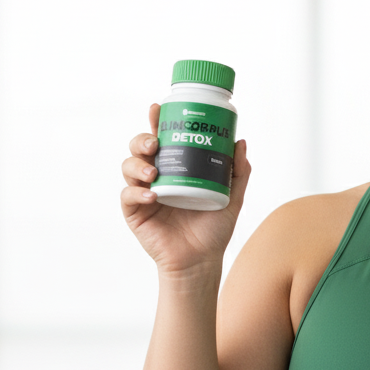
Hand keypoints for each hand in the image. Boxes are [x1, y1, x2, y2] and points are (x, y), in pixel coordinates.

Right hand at [121, 103, 250, 274]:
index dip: (156, 121)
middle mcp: (156, 177)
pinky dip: (137, 192)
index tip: (158, 109)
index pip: (162, 139)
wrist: (202, 260)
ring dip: (137, 165)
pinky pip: (128, 196)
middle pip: (139, 148)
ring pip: (129, 167)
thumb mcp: (231, 198)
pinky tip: (152, 195)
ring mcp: (143, 193)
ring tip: (153, 172)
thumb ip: (237, 172)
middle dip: (142, 140)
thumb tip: (241, 142)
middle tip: (155, 144)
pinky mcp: (135, 212)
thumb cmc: (214, 230)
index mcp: (176, 168)